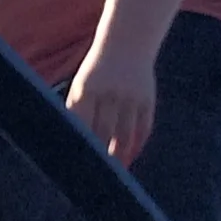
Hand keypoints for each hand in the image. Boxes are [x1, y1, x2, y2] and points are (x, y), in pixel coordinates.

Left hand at [65, 42, 156, 164]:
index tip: (77, 165)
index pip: (82, 126)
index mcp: (86, 90)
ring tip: (114, 171)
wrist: (127, 44)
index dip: (81, 147)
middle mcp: (109, 93)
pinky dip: (137, 144)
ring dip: (120, 156)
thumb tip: (72, 144)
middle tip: (95, 176)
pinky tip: (131, 154)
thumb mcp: (81, 86)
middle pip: (104, 133)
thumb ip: (76, 112)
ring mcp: (130, 97)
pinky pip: (144, 128)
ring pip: (125, 135)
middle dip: (100, 156)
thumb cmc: (96, 72)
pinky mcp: (148, 99)